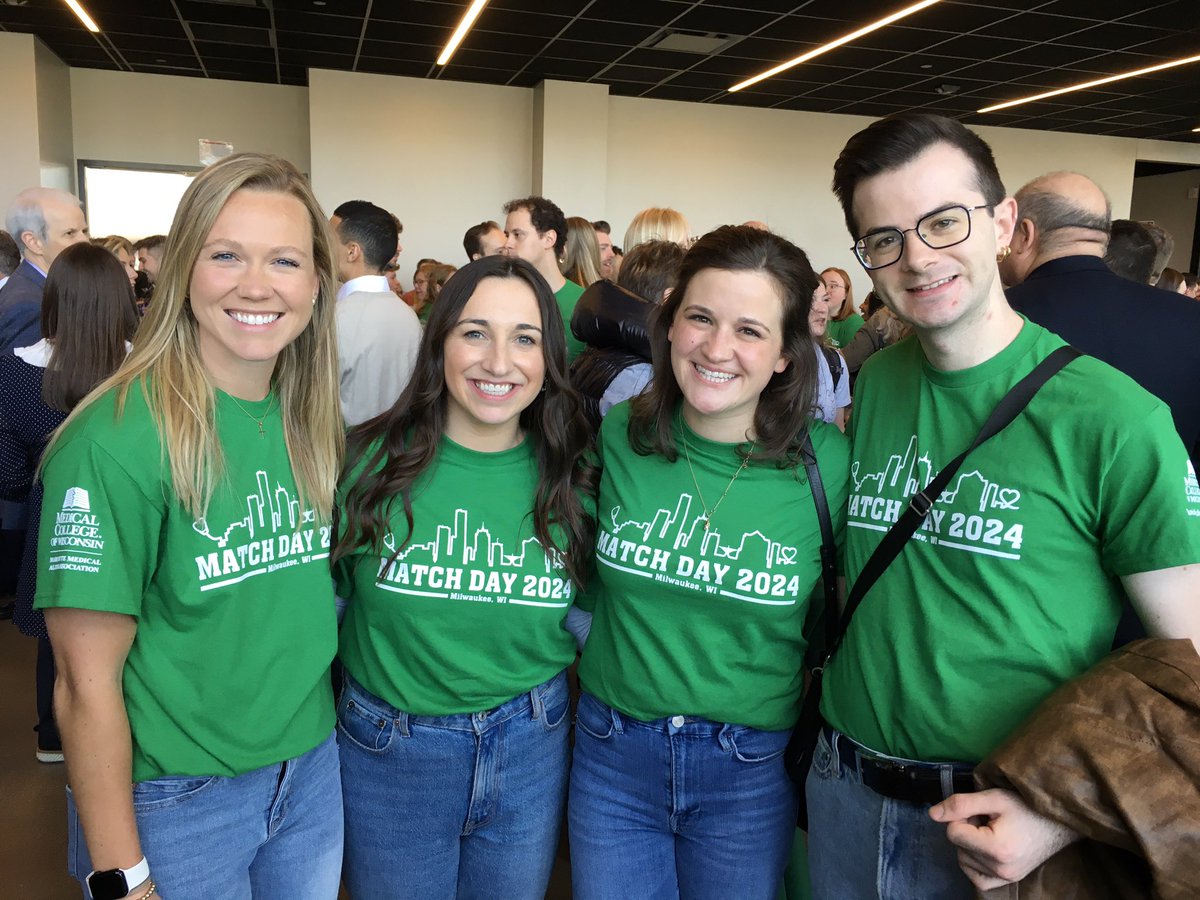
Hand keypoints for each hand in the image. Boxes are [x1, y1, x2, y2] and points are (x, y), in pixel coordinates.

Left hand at [929, 788, 1078, 891]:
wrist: (1057, 822)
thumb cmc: (1026, 806)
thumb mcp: (993, 797)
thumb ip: (960, 804)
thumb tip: (932, 814)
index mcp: (997, 849)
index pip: (953, 833)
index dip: (960, 816)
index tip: (979, 810)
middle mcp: (1001, 870)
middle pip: (958, 848)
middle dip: (966, 830)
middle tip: (987, 819)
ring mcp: (1006, 879)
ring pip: (964, 861)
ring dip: (970, 844)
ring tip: (991, 830)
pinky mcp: (1009, 881)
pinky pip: (977, 878)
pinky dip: (974, 863)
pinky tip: (986, 847)